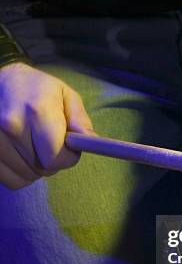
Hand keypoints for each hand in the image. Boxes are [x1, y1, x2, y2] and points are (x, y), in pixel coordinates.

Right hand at [0, 62, 93, 188]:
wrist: (0, 83)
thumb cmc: (36, 88)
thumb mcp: (65, 95)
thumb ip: (80, 120)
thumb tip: (90, 142)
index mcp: (37, 111)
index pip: (56, 157)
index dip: (68, 157)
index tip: (68, 148)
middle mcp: (12, 126)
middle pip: (42, 169)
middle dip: (52, 161)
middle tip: (49, 144)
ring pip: (26, 176)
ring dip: (36, 168)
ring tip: (33, 146)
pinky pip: (11, 180)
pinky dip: (19, 173)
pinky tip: (20, 155)